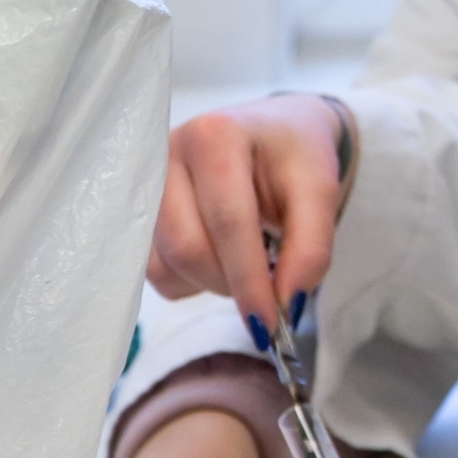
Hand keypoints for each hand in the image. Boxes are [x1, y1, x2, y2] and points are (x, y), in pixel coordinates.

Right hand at [147, 93, 356, 329]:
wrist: (274, 134)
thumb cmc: (294, 157)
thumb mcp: (319, 191)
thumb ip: (311, 248)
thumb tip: (287, 304)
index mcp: (215, 137)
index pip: (227, 221)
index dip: (249, 279)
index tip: (271, 323)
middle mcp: (167, 155)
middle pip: (188, 247)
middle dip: (231, 283)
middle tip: (267, 289)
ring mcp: (145, 187)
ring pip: (167, 265)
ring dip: (212, 283)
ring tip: (247, 261)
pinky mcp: (139, 216)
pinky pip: (156, 272)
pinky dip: (192, 282)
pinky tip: (219, 257)